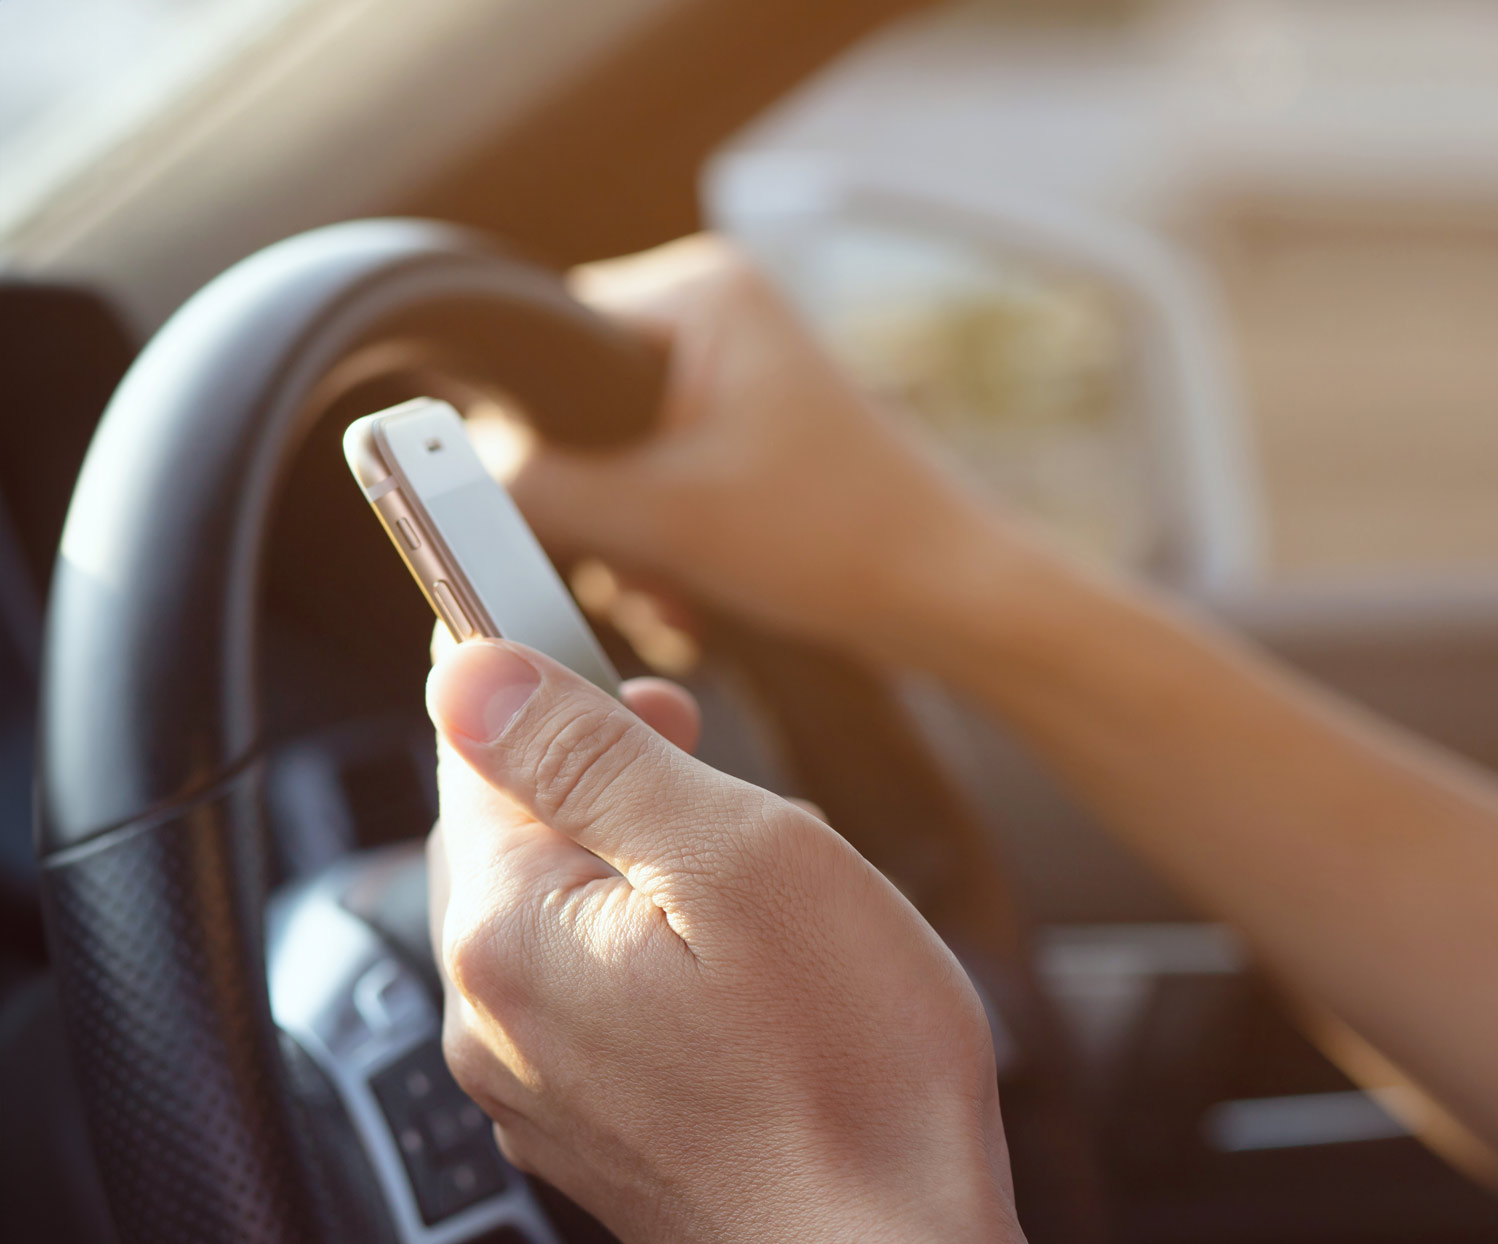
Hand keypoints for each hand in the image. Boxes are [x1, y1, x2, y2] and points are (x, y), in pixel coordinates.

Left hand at [426, 639, 1057, 1243]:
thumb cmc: (850, 1075)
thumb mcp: (740, 860)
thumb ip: (593, 759)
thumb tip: (472, 673)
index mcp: (513, 933)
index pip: (471, 748)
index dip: (520, 664)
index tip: (544, 601)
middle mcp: (497, 1018)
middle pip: (512, 834)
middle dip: (591, 768)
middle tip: (686, 733)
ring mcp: (542, 1086)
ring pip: (559, 915)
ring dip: (629, 859)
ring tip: (743, 859)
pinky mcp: (597, 1131)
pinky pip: (591, 995)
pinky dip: (646, 944)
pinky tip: (740, 962)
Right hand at [486, 235, 1026, 664]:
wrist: (948, 600)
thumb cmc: (839, 538)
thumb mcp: (663, 516)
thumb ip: (542, 488)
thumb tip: (448, 479)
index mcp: (701, 290)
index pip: (548, 347)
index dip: (534, 440)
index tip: (552, 509)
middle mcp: (719, 316)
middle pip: (580, 416)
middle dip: (598, 512)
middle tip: (637, 563)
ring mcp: (740, 380)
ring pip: (620, 467)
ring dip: (634, 546)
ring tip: (680, 589)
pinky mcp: (754, 442)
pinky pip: (665, 490)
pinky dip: (670, 551)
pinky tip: (698, 598)